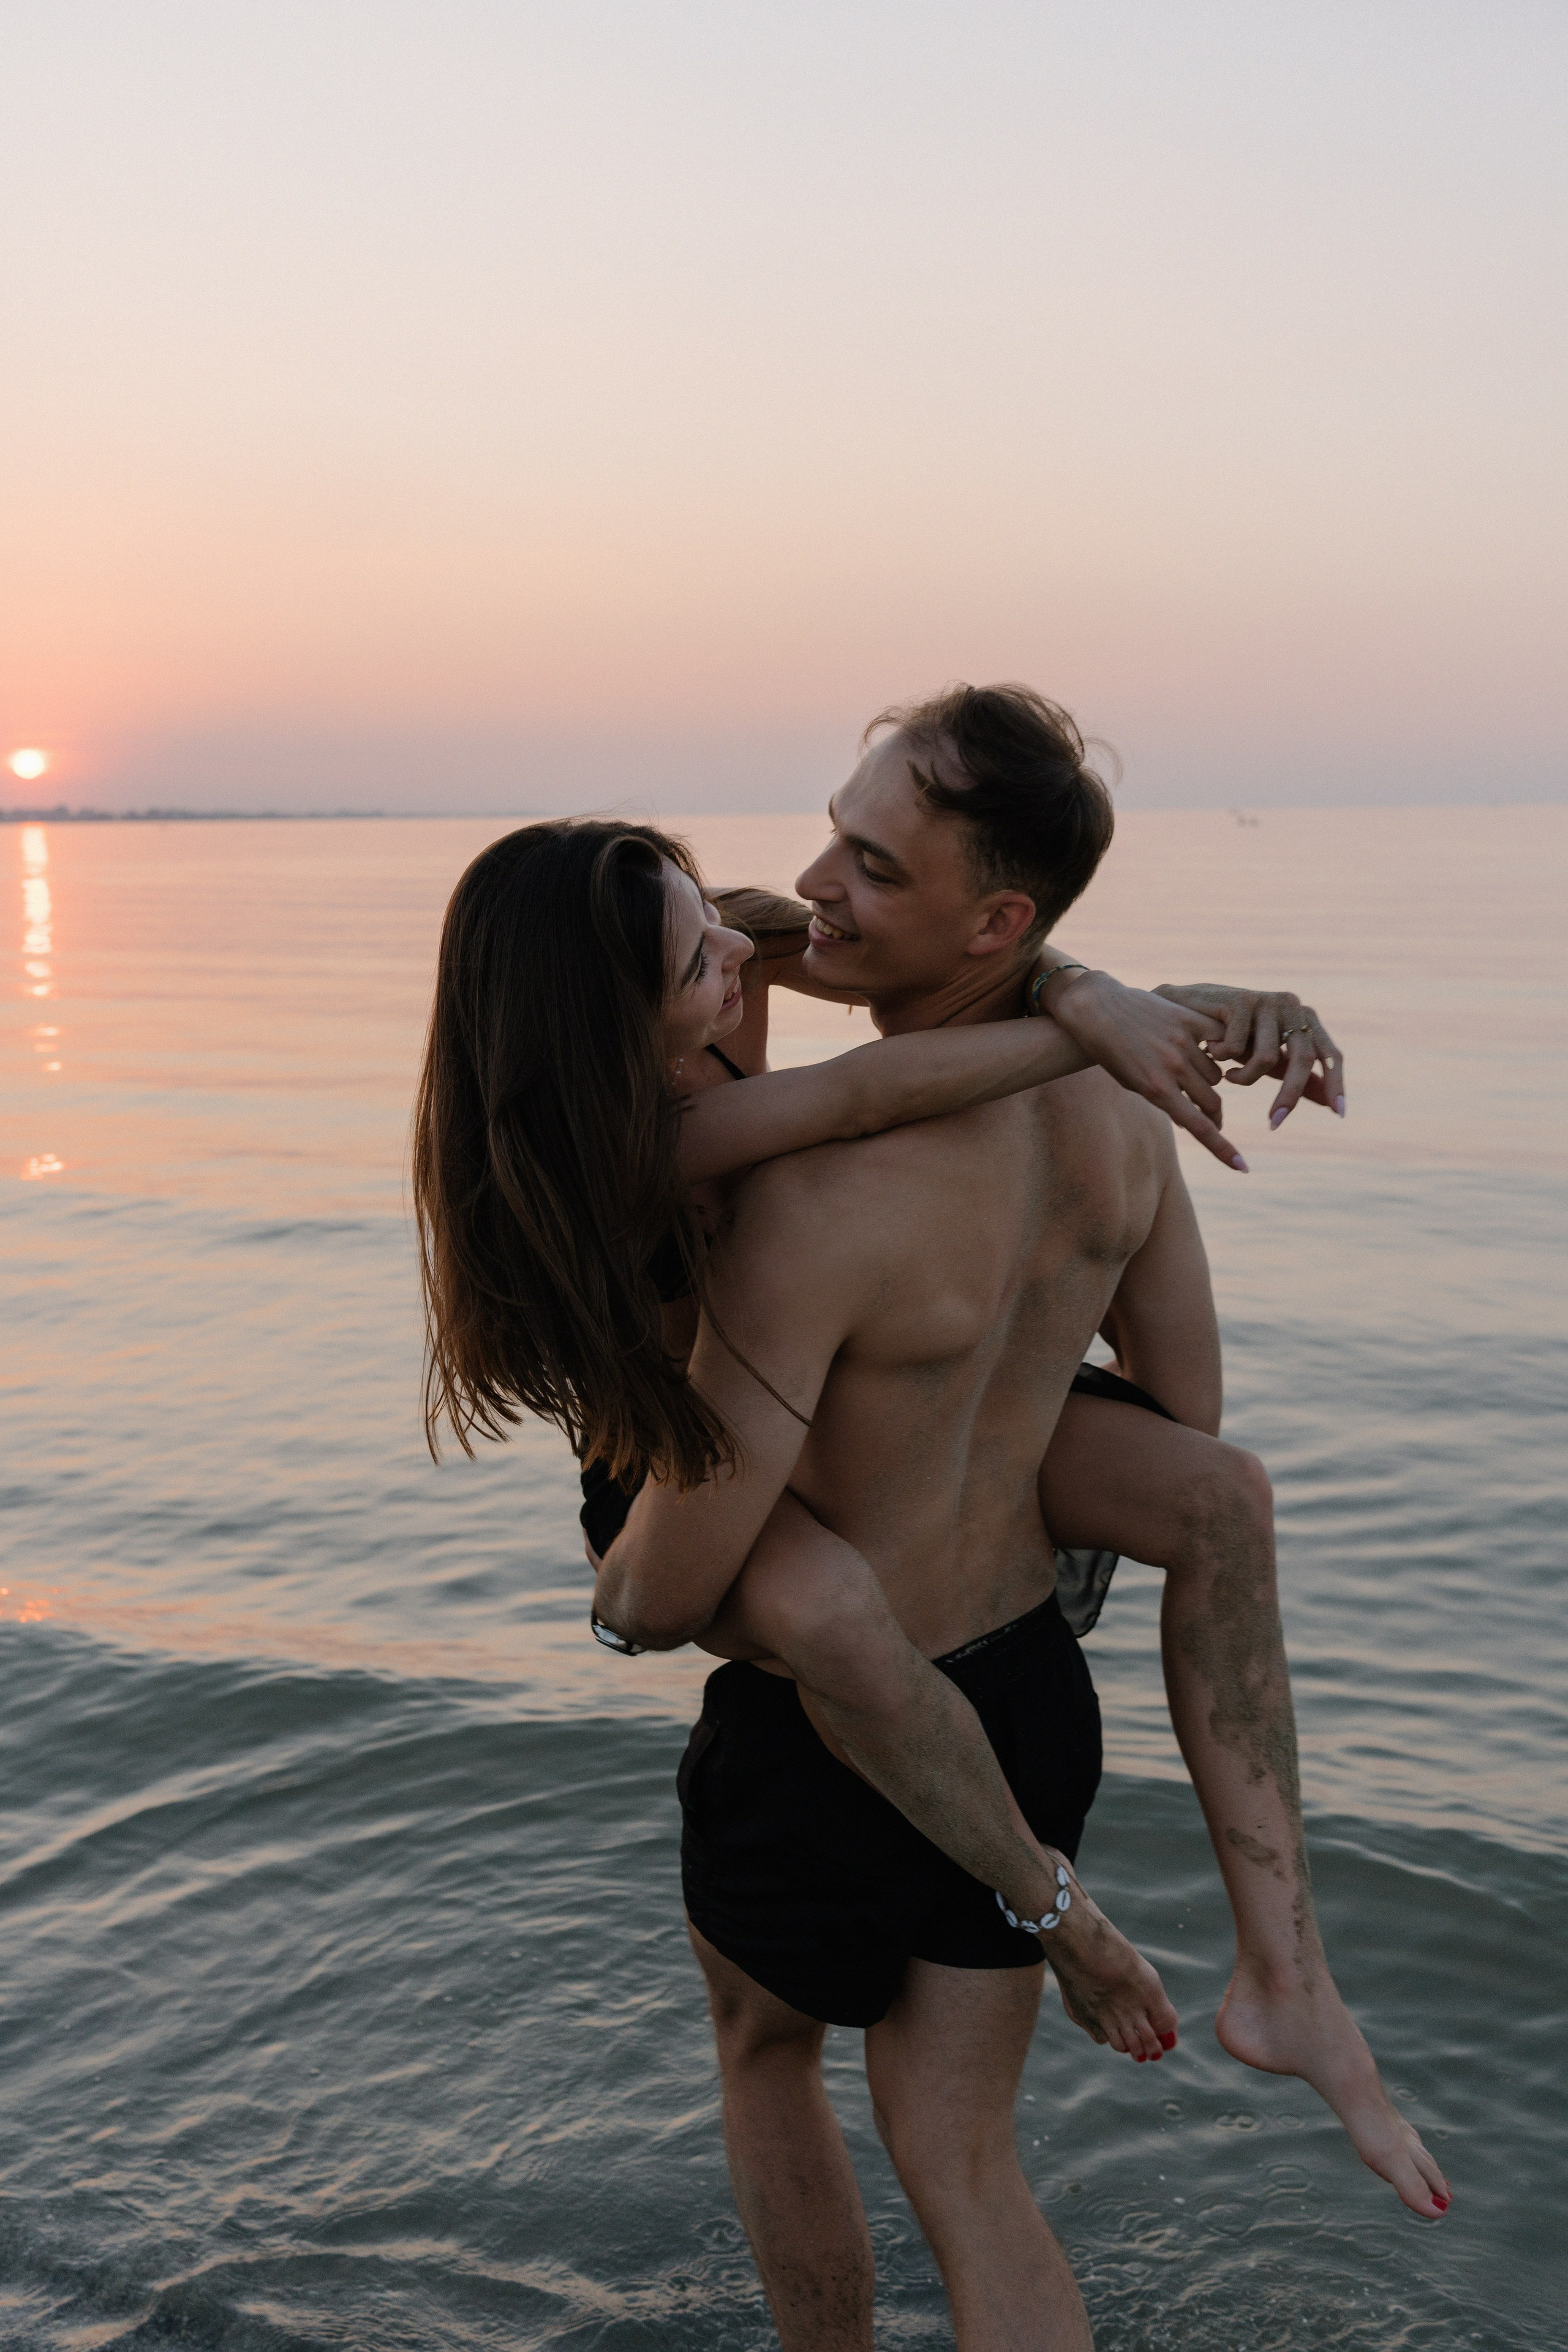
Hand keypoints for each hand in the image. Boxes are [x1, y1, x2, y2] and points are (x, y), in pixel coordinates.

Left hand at [1044, 969, 1247, 1171]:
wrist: (1096, 1008)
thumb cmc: (1110, 1052)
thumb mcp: (1132, 1084)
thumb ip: (1163, 1102)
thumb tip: (1193, 1120)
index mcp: (1156, 1090)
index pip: (1199, 1127)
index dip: (1223, 1150)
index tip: (1242, 1167)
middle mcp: (1173, 1068)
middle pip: (1212, 1101)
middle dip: (1212, 1111)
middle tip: (1209, 1113)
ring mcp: (1183, 1042)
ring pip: (1215, 1074)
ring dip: (1207, 1078)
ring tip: (1187, 1069)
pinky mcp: (1189, 1019)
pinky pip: (1218, 1042)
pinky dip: (1215, 1049)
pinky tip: (1206, 1047)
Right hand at [1153, 984, 1344, 1127]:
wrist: (1185, 1008)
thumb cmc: (1230, 1035)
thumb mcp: (1268, 1059)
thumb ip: (1299, 1078)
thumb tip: (1332, 1105)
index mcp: (1304, 1020)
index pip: (1330, 1054)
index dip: (1336, 1083)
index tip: (1339, 1115)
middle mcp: (1291, 1006)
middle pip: (1304, 1058)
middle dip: (1289, 1095)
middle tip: (1275, 1122)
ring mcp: (1267, 1001)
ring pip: (1267, 1057)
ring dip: (1245, 1078)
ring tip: (1228, 1077)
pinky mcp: (1242, 999)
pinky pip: (1238, 1047)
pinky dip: (1223, 1057)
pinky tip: (1210, 1050)